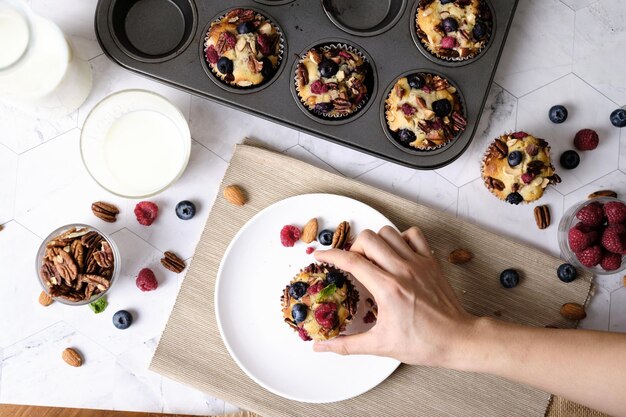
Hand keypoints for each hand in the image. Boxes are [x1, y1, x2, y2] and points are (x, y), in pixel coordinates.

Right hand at [313, 226, 476, 365]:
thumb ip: (347, 345)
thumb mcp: (380, 346)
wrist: (457, 339)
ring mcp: (418, 263)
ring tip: (373, 258)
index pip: (351, 261)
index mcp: (387, 289)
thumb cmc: (423, 343)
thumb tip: (321, 347)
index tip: (320, 256)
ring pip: (388, 232)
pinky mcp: (431, 261)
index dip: (330, 255)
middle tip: (353, 264)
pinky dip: (401, 238)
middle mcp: (402, 270)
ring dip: (376, 242)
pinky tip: (397, 254)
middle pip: (367, 239)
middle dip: (353, 248)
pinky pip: (413, 234)